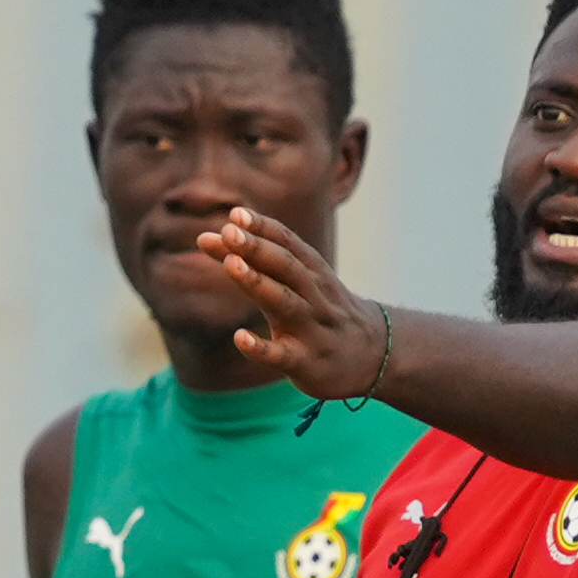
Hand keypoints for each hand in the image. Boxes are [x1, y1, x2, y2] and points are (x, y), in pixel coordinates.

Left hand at [197, 208, 384, 397]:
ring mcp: (311, 329)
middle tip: (230, 233)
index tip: (236, 214)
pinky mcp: (305, 363)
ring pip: (284, 302)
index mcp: (312, 272)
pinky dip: (260, 348)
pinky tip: (239, 338)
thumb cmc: (321, 312)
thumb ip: (251, 261)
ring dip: (257, 282)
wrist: (372, 355)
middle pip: (285, 266)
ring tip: (230, 265)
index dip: (263, 227)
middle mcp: (313, 295)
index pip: (287, 243)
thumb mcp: (295, 282)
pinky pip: (281, 356)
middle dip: (257, 248)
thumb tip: (206, 237)